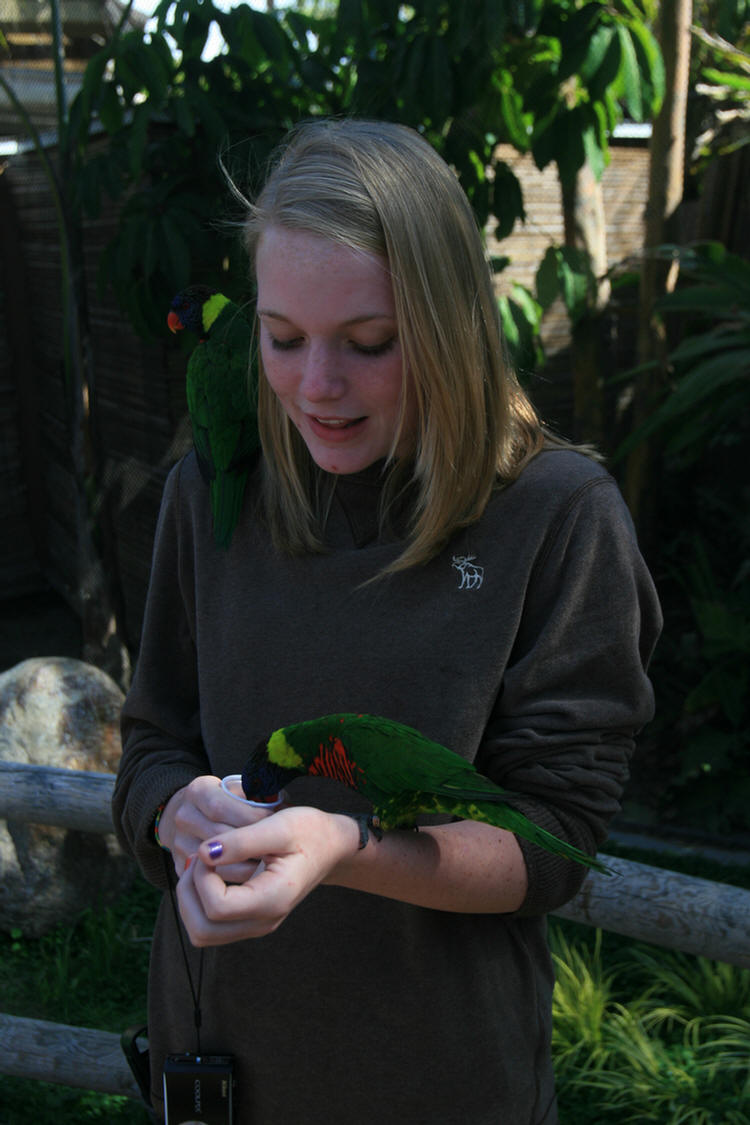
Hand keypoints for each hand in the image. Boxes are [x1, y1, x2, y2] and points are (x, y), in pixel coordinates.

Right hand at [158, 775, 279, 878]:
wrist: (198, 815)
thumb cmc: (232, 802)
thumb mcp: (242, 790)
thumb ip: (257, 796)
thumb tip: (279, 808)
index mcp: (198, 790)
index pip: (220, 806)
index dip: (249, 816)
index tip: (274, 824)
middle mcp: (184, 815)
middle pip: (218, 834)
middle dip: (249, 842)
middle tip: (276, 847)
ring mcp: (179, 842)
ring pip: (215, 860)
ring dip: (245, 863)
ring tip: (268, 862)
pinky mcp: (181, 865)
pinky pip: (211, 877)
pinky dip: (235, 878)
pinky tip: (254, 876)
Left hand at [175, 806, 360, 945]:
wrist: (331, 846)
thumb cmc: (309, 831)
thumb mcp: (279, 826)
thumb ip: (241, 841)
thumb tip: (204, 853)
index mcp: (272, 899)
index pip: (217, 907)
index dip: (202, 877)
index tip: (210, 848)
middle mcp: (263, 921)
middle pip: (203, 930)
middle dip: (188, 893)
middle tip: (198, 859)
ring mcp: (256, 925)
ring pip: (202, 933)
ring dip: (190, 901)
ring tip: (201, 867)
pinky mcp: (250, 921)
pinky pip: (211, 926)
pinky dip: (199, 903)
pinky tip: (209, 875)